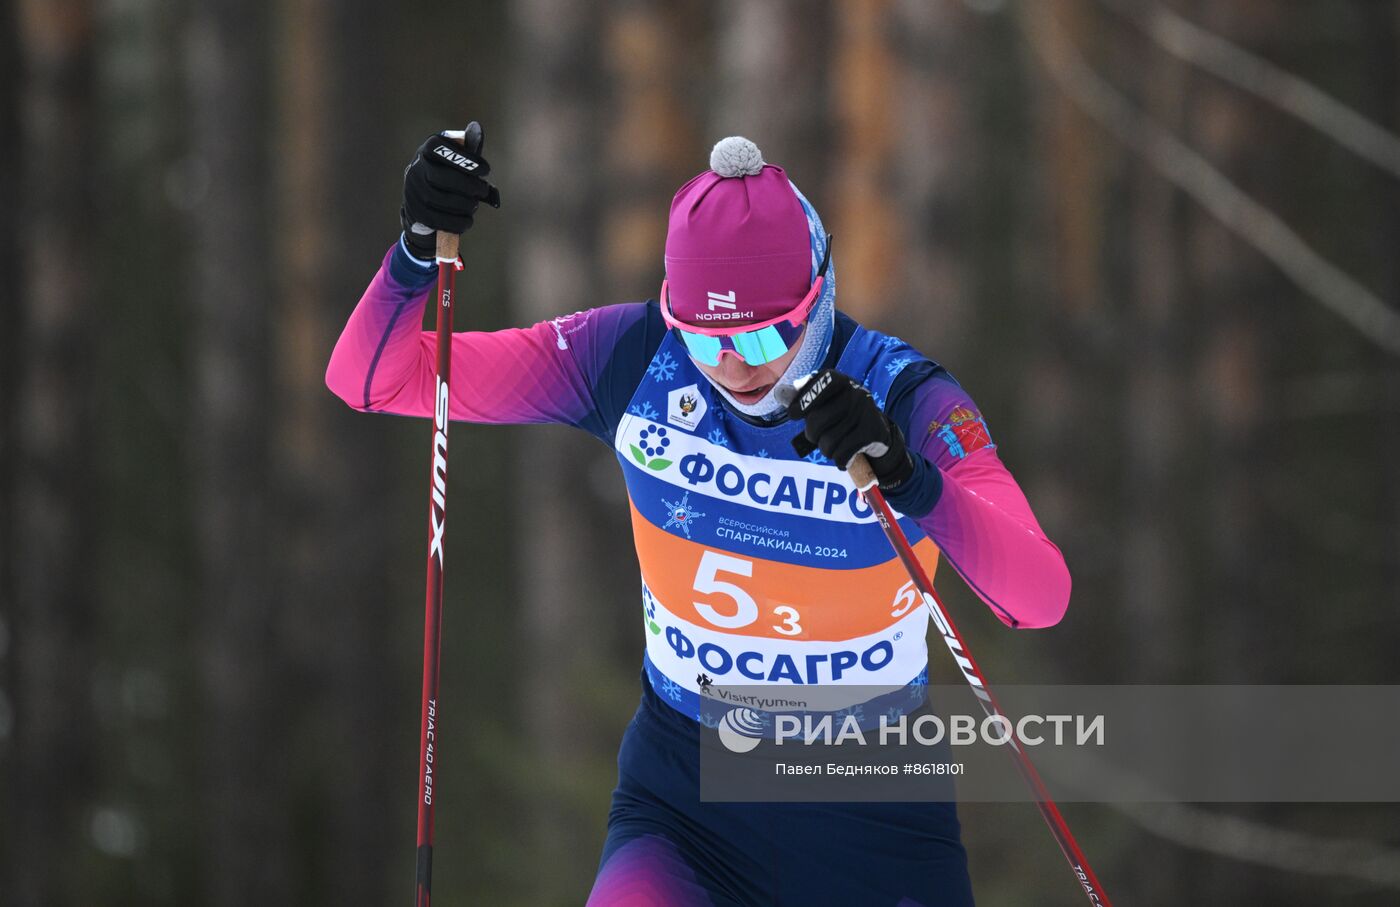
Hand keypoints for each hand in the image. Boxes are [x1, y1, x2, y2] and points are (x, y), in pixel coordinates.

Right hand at [400, 121, 501, 258]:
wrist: (422, 201)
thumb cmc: (448, 176)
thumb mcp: (456, 160)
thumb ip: (467, 149)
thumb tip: (477, 128)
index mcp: (428, 150)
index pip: (441, 148)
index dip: (465, 159)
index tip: (486, 170)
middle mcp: (416, 167)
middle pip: (441, 177)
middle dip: (467, 186)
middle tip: (482, 190)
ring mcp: (412, 190)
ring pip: (438, 199)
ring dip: (463, 205)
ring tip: (473, 205)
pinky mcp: (415, 211)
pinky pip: (436, 219)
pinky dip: (456, 221)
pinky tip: (467, 220)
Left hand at [784, 369, 913, 488]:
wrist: (878, 433)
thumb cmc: (842, 417)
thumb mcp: (824, 403)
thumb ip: (802, 398)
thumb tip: (779, 393)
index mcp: (840, 381)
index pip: (818, 385)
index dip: (802, 401)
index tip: (793, 415)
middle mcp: (855, 392)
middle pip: (817, 421)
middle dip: (812, 435)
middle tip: (818, 437)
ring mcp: (865, 412)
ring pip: (828, 441)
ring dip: (827, 450)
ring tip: (834, 446)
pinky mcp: (872, 433)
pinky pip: (842, 453)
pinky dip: (840, 460)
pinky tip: (844, 457)